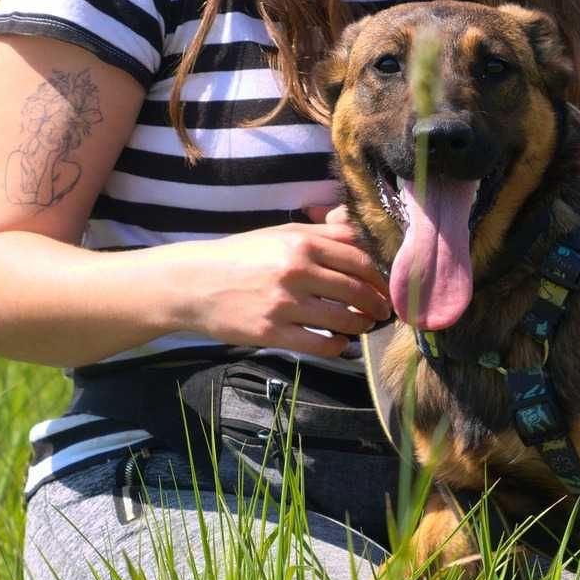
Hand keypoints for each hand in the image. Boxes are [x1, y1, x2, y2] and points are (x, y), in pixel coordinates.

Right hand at [174, 216, 392, 358]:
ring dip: (360, 326)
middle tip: (382, 312)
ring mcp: (284, 304)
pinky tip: (339, 344)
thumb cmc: (241, 255)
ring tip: (362, 327)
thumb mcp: (280, 233)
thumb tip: (361, 232)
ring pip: (343, 320)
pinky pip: (320, 344)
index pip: (359, 260)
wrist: (193, 283)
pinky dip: (338, 347)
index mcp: (301, 243)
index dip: (380, 277)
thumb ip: (322, 233)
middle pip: (356, 291)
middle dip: (376, 304)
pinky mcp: (272, 332)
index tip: (386, 287)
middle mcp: (296, 271)